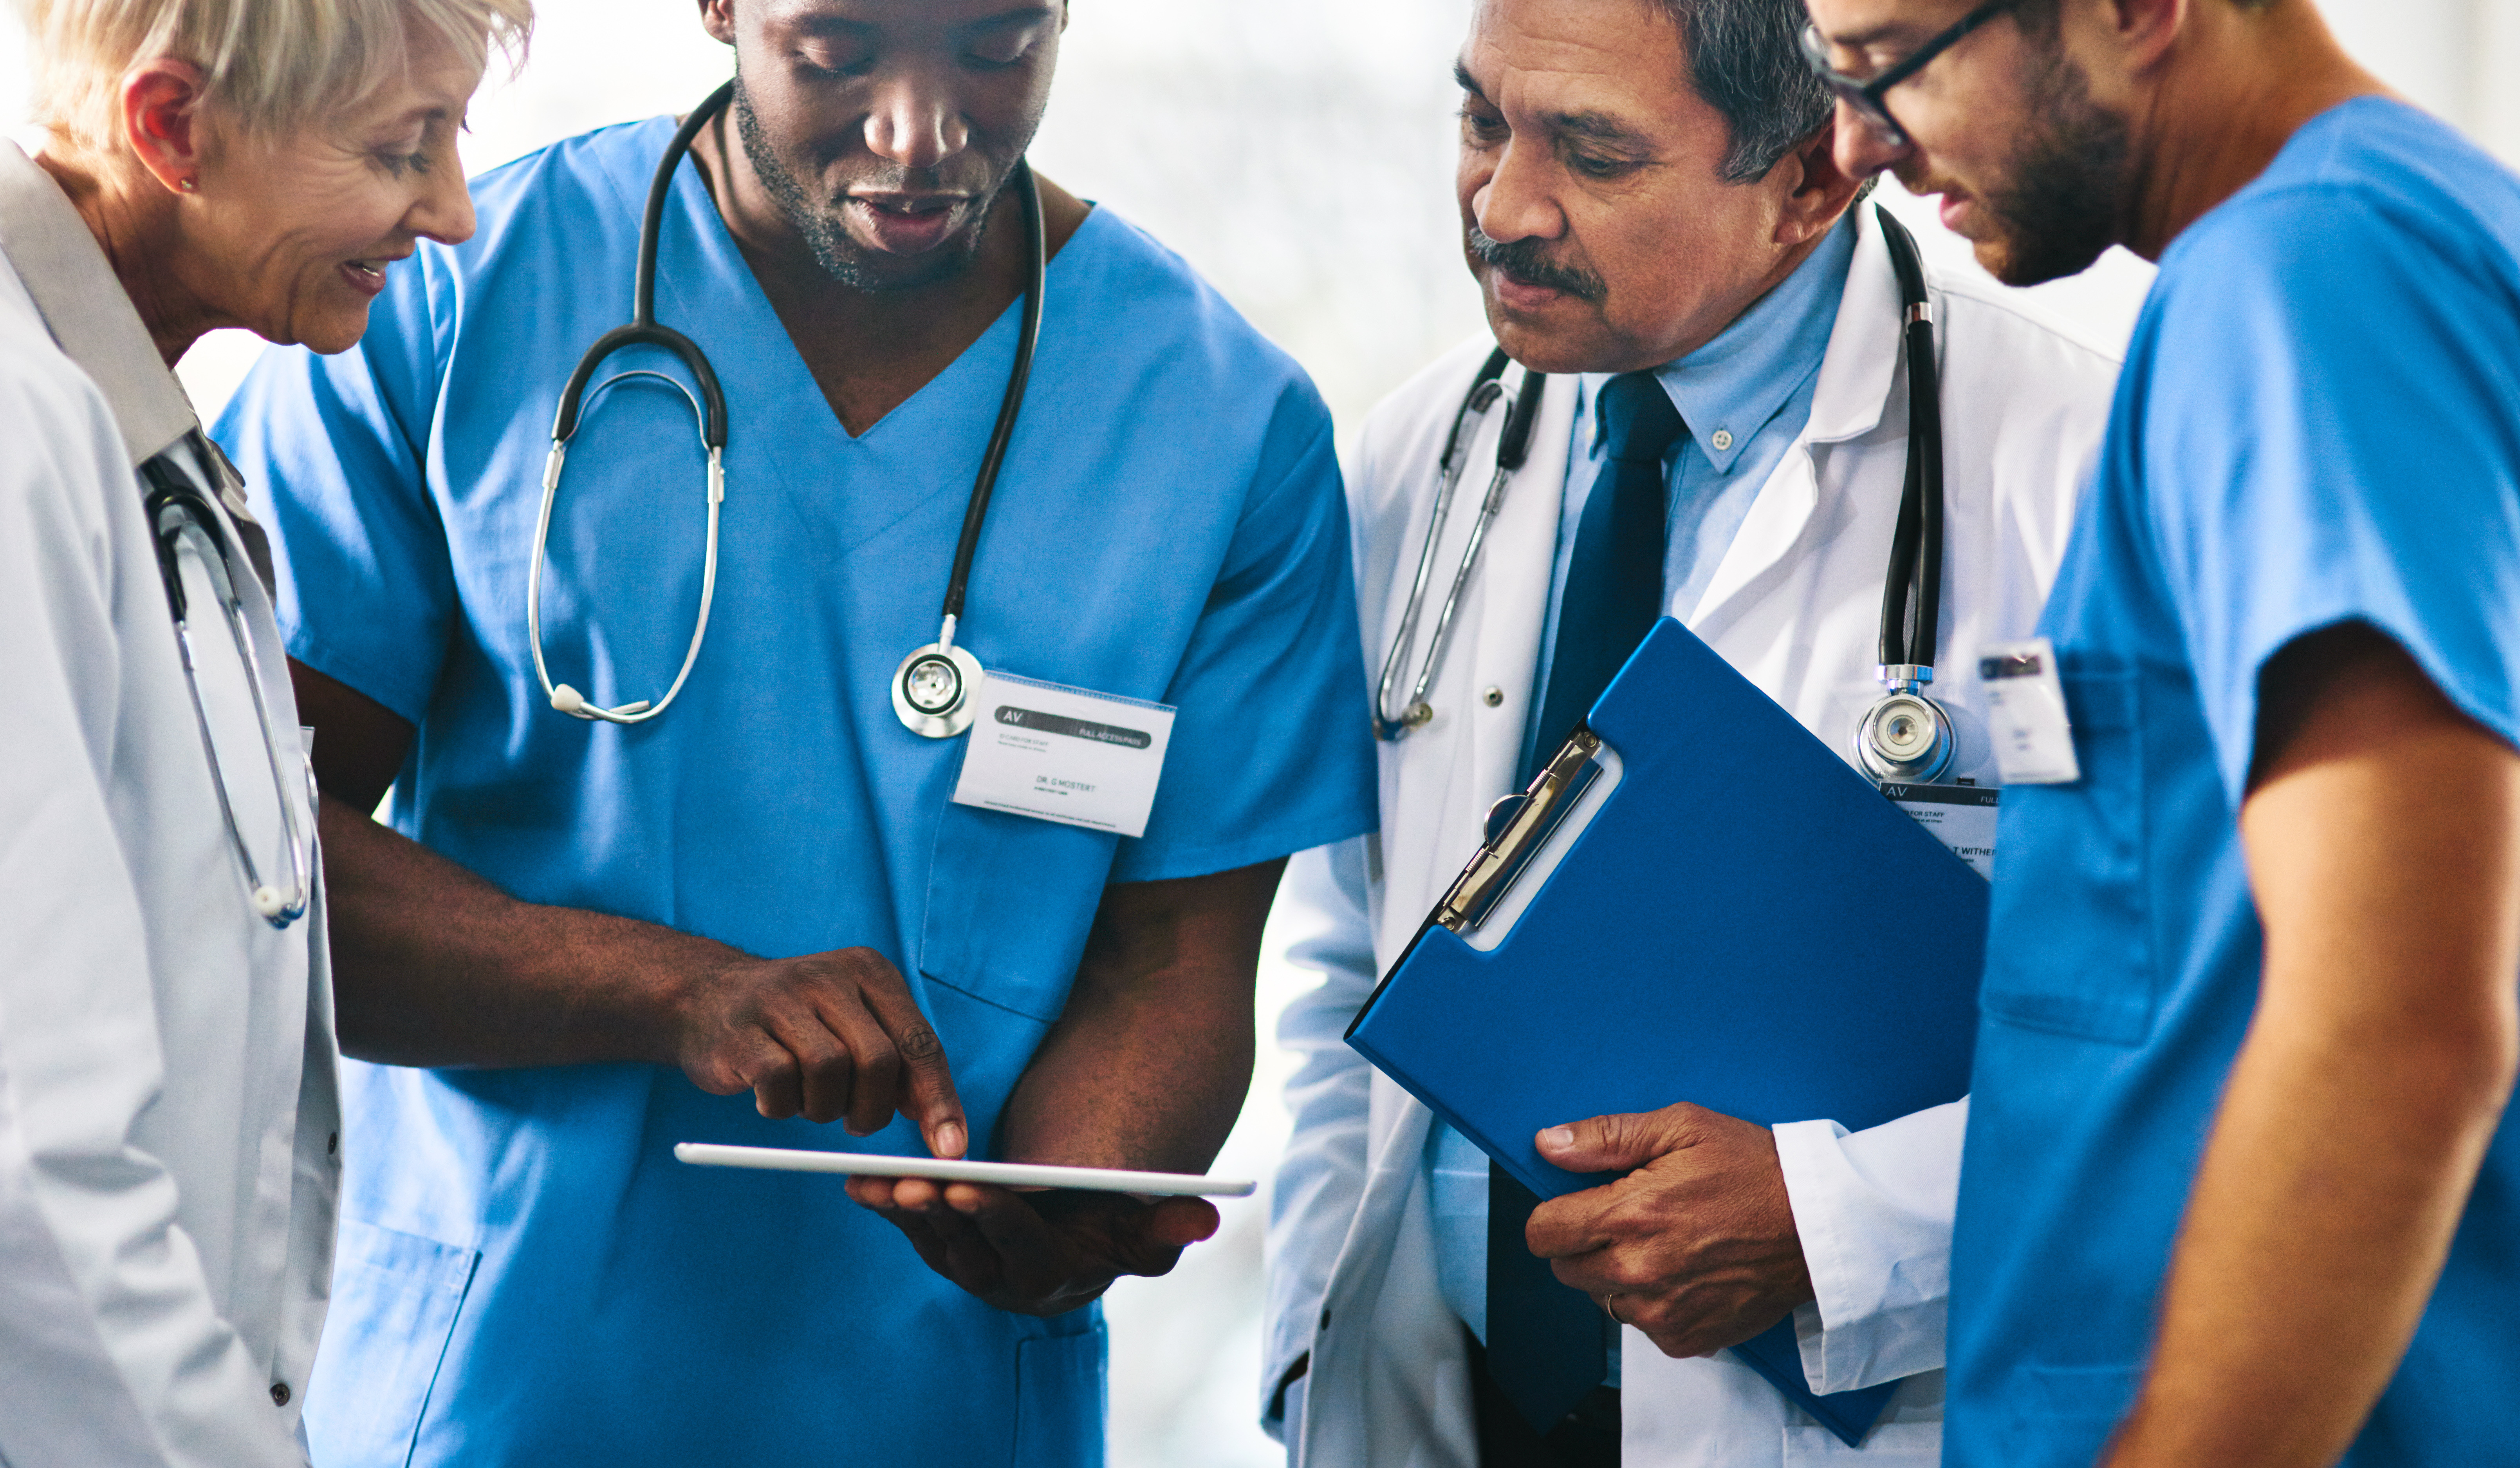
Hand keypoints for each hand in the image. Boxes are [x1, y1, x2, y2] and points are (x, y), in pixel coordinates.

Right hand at [670, 946, 965, 1154]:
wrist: (703, 997)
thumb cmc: (795, 1024)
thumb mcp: (853, 1024)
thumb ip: (898, 1061)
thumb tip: (941, 1124)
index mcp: (869, 971)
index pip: (920, 1043)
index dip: (939, 1101)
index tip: (951, 1151)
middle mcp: (829, 976)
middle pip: (880, 1060)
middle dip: (874, 1109)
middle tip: (856, 1124)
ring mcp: (781, 999)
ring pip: (831, 1071)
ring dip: (824, 1107)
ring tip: (808, 1100)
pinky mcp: (741, 1032)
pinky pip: (780, 1084)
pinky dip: (783, 1106)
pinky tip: (773, 1097)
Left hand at [844, 1176, 1219, 1315]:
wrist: (1081, 1216)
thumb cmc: (1116, 1214)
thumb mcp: (1143, 1220)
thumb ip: (1168, 1225)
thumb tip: (1205, 1219)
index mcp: (1057, 1280)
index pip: (1025, 1252)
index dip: (997, 1221)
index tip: (972, 1188)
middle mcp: (1009, 1287)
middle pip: (969, 1254)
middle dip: (939, 1218)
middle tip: (912, 1184)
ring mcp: (973, 1270)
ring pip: (933, 1244)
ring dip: (903, 1215)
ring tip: (875, 1181)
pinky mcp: (946, 1248)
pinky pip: (912, 1231)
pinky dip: (886, 1208)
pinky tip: (857, 1184)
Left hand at [1525, 1102, 1814, 1359]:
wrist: (1819, 1226)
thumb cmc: (1754, 1169)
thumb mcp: (1682, 1127)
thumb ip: (1606, 1137)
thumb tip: (1548, 1144)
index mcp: (1630, 1215)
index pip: (1544, 1232)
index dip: (1553, 1216)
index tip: (1576, 1206)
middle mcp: (1638, 1271)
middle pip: (1566, 1269)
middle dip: (1585, 1243)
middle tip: (1628, 1220)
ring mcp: (1661, 1312)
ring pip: (1602, 1300)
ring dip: (1617, 1276)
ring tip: (1664, 1245)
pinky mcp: (1685, 1339)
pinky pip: (1642, 1326)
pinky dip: (1654, 1304)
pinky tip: (1686, 1273)